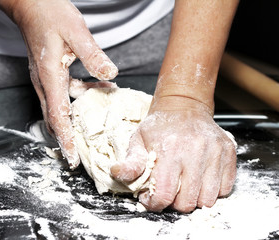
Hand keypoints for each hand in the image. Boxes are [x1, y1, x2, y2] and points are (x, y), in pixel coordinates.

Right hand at [0, 0, 117, 168]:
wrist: (31, 5)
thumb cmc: (49, 14)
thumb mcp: (76, 31)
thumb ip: (93, 55)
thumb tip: (110, 73)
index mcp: (49, 76)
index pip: (57, 116)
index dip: (65, 139)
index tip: (72, 158)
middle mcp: (44, 83)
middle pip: (54, 120)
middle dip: (67, 139)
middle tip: (81, 156)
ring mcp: (45, 80)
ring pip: (59, 109)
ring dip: (75, 120)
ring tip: (96, 125)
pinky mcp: (49, 75)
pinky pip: (64, 94)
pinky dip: (80, 98)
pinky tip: (100, 86)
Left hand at [111, 97, 236, 211]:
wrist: (184, 106)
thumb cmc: (159, 126)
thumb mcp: (138, 140)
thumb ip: (130, 161)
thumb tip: (116, 173)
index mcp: (169, 149)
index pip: (164, 194)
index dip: (155, 203)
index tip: (151, 198)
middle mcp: (195, 151)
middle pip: (187, 202)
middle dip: (174, 203)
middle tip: (168, 191)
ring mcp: (215, 152)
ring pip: (208, 199)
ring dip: (194, 199)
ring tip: (183, 185)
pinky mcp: (228, 153)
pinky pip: (225, 188)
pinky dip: (211, 190)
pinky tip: (199, 179)